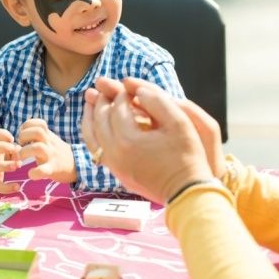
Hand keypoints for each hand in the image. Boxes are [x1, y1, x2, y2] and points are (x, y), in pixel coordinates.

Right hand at [0, 128, 21, 193]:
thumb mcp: (3, 150)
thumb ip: (13, 149)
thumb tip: (20, 152)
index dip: (2, 134)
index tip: (12, 139)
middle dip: (2, 147)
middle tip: (14, 149)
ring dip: (4, 165)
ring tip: (16, 166)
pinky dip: (7, 188)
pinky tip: (17, 187)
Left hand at [17, 119, 76, 182]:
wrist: (76, 165)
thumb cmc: (56, 151)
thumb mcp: (49, 139)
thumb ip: (38, 135)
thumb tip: (20, 133)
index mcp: (48, 136)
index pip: (39, 123)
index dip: (27, 126)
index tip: (23, 133)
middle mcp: (50, 143)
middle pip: (38, 131)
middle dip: (23, 136)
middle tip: (20, 145)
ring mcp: (51, 155)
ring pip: (38, 148)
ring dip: (25, 151)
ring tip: (21, 157)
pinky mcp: (52, 169)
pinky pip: (44, 170)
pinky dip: (35, 172)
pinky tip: (31, 174)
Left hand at [82, 77, 211, 203]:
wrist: (187, 193)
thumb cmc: (187, 156)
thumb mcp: (180, 122)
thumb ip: (157, 100)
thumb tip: (136, 88)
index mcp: (129, 139)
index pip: (118, 107)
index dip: (123, 93)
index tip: (129, 85)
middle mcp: (115, 153)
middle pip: (100, 119)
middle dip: (102, 100)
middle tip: (104, 86)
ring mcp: (113, 165)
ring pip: (91, 134)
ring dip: (90, 115)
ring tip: (91, 100)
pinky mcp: (116, 173)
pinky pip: (96, 149)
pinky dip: (92, 132)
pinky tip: (96, 124)